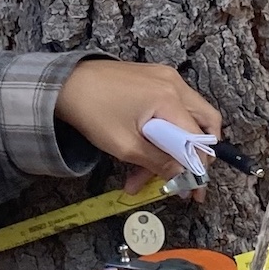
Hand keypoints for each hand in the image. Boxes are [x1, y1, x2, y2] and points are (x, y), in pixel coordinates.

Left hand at [54, 60, 222, 189]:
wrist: (63, 84)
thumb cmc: (91, 111)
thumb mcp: (124, 145)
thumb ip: (158, 162)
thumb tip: (183, 178)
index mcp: (168, 97)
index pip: (198, 137)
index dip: (199, 168)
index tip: (195, 191)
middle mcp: (173, 83)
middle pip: (205, 122)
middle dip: (196, 155)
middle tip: (184, 179)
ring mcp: (165, 78)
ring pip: (187, 118)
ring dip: (173, 148)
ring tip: (144, 176)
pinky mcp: (154, 79)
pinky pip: (171, 108)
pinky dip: (163, 132)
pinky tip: (143, 154)